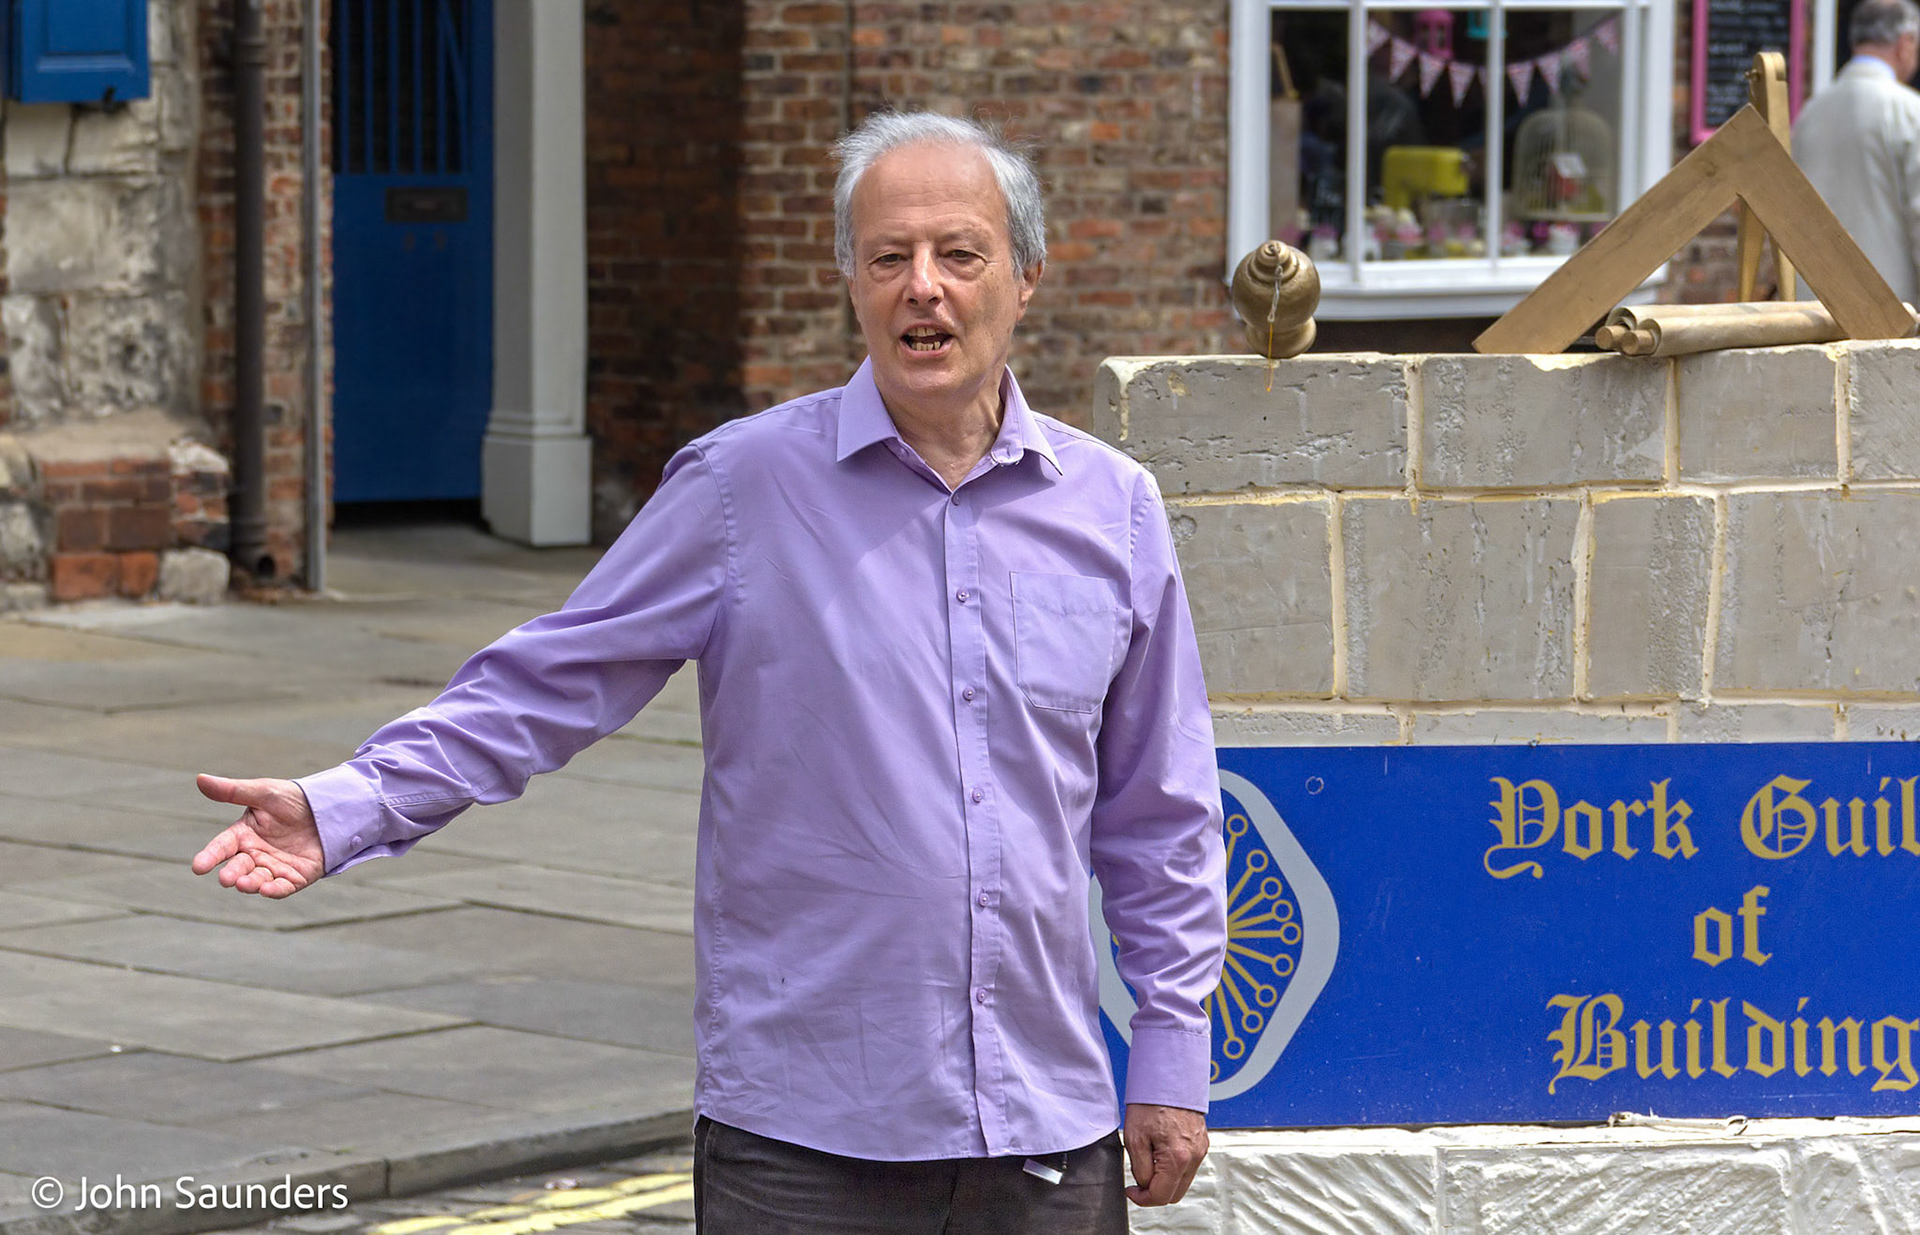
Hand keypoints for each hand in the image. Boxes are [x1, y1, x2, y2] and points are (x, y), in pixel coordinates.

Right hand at [191, 774, 324, 897]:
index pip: (222, 847)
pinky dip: (274, 890)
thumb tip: (200, 778)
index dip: (210, 856)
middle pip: (239, 867)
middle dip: (231, 874)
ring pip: (258, 880)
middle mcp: (255, 854)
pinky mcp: (295, 877)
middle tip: (226, 879)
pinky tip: (267, 890)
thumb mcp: (263, 792)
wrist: (329, 808)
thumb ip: (233, 791)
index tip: (198, 867)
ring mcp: (274, 867)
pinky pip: (283, 887)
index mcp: (243, 834)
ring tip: (244, 884)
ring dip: (250, 883)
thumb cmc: (292, 799)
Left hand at [1121, 1102, 1207, 1206]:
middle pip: (1175, 1194)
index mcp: (1177, 1158)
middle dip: (1155, 1192)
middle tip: (1138, 1180)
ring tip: (1149, 1160)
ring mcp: (1200, 1149)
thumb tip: (1145, 1185)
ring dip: (1165, 1180)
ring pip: (1182, 1181)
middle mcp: (1194, 1156)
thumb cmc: (1151, 1102)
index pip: (1161, 1197)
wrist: (1169, 1078)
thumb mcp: (1134, 1139)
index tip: (1131, 1191)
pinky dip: (1174, 1167)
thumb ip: (1140, 1169)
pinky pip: (1188, 1166)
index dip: (1142, 1199)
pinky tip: (1161, 1152)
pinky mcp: (1201, 1143)